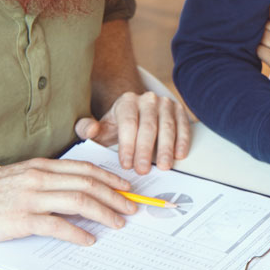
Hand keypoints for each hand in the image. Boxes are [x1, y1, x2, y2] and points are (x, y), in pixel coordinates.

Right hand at [0, 158, 137, 245]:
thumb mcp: (18, 178)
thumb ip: (44, 181)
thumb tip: (72, 190)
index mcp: (40, 167)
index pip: (85, 169)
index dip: (110, 178)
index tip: (126, 187)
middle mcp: (38, 178)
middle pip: (88, 184)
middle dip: (115, 196)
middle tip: (131, 207)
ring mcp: (30, 198)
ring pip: (79, 201)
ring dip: (104, 213)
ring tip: (118, 223)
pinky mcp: (21, 219)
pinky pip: (57, 225)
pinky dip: (77, 233)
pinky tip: (88, 239)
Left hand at [75, 90, 190, 174]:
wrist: (136, 114)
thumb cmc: (117, 127)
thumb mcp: (100, 129)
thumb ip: (87, 129)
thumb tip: (91, 130)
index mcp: (126, 101)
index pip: (128, 123)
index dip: (128, 145)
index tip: (127, 165)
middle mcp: (148, 99)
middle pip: (149, 126)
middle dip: (146, 150)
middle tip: (143, 170)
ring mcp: (165, 103)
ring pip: (168, 126)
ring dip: (166, 148)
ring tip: (164, 166)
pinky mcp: (179, 110)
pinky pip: (183, 126)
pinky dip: (183, 141)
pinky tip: (179, 155)